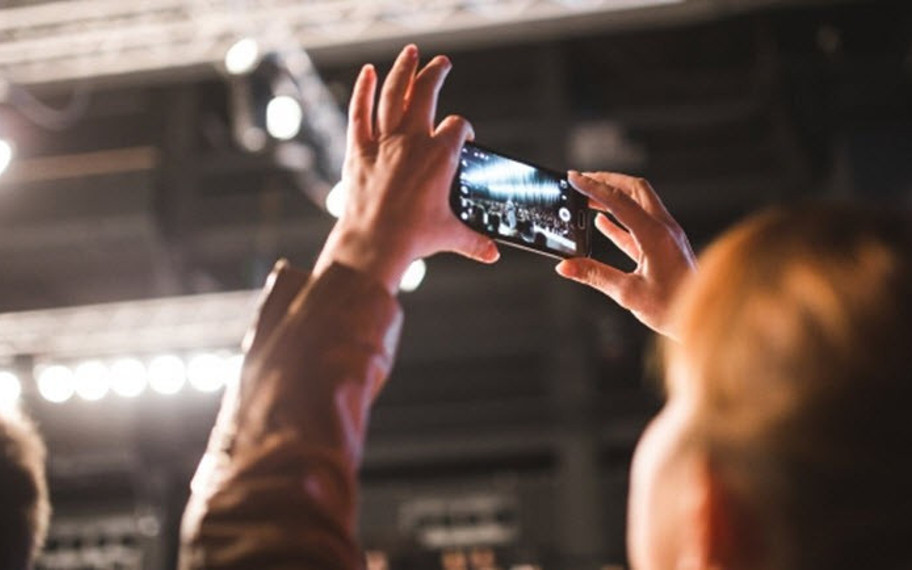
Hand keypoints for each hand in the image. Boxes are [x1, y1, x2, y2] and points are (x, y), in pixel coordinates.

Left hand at [314, 45, 499, 292]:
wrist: (373, 243)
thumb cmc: (412, 238)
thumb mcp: (449, 235)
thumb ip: (474, 240)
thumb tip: (492, 252)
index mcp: (440, 156)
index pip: (458, 127)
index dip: (464, 129)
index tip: (462, 137)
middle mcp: (413, 141)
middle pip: (427, 93)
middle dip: (436, 74)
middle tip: (441, 64)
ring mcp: (384, 142)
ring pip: (394, 94)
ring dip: (403, 70)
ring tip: (410, 54)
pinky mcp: (358, 150)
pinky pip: (359, 112)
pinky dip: (363, 90)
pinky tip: (368, 73)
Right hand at [555, 171, 696, 338]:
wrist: (704, 319)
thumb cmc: (673, 308)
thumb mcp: (628, 293)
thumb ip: (595, 275)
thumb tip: (566, 266)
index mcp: (655, 235)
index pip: (619, 201)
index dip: (594, 188)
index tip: (574, 178)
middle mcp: (664, 229)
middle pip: (635, 189)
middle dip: (607, 180)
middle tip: (583, 180)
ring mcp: (666, 236)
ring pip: (638, 203)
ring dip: (613, 197)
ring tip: (588, 198)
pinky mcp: (665, 246)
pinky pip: (639, 224)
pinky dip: (619, 219)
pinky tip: (602, 223)